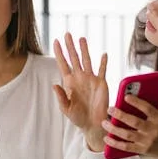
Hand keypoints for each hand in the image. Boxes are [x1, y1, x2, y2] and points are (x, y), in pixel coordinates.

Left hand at [53, 33, 109, 150]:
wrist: (93, 124)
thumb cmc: (78, 118)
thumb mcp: (66, 109)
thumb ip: (61, 97)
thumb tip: (54, 84)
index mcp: (69, 83)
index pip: (63, 64)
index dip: (59, 53)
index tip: (56, 41)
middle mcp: (80, 78)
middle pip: (74, 58)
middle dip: (70, 46)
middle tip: (67, 34)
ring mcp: (90, 79)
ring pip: (87, 60)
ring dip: (84, 49)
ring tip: (81, 38)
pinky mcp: (101, 83)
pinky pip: (102, 70)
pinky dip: (103, 62)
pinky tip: (103, 54)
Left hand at [102, 88, 157, 156]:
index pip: (147, 108)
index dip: (136, 102)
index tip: (126, 96)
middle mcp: (153, 130)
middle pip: (134, 122)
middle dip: (120, 115)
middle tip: (109, 109)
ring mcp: (146, 141)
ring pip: (127, 134)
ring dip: (114, 129)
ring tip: (104, 122)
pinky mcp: (141, 150)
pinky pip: (126, 147)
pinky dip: (115, 143)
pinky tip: (107, 138)